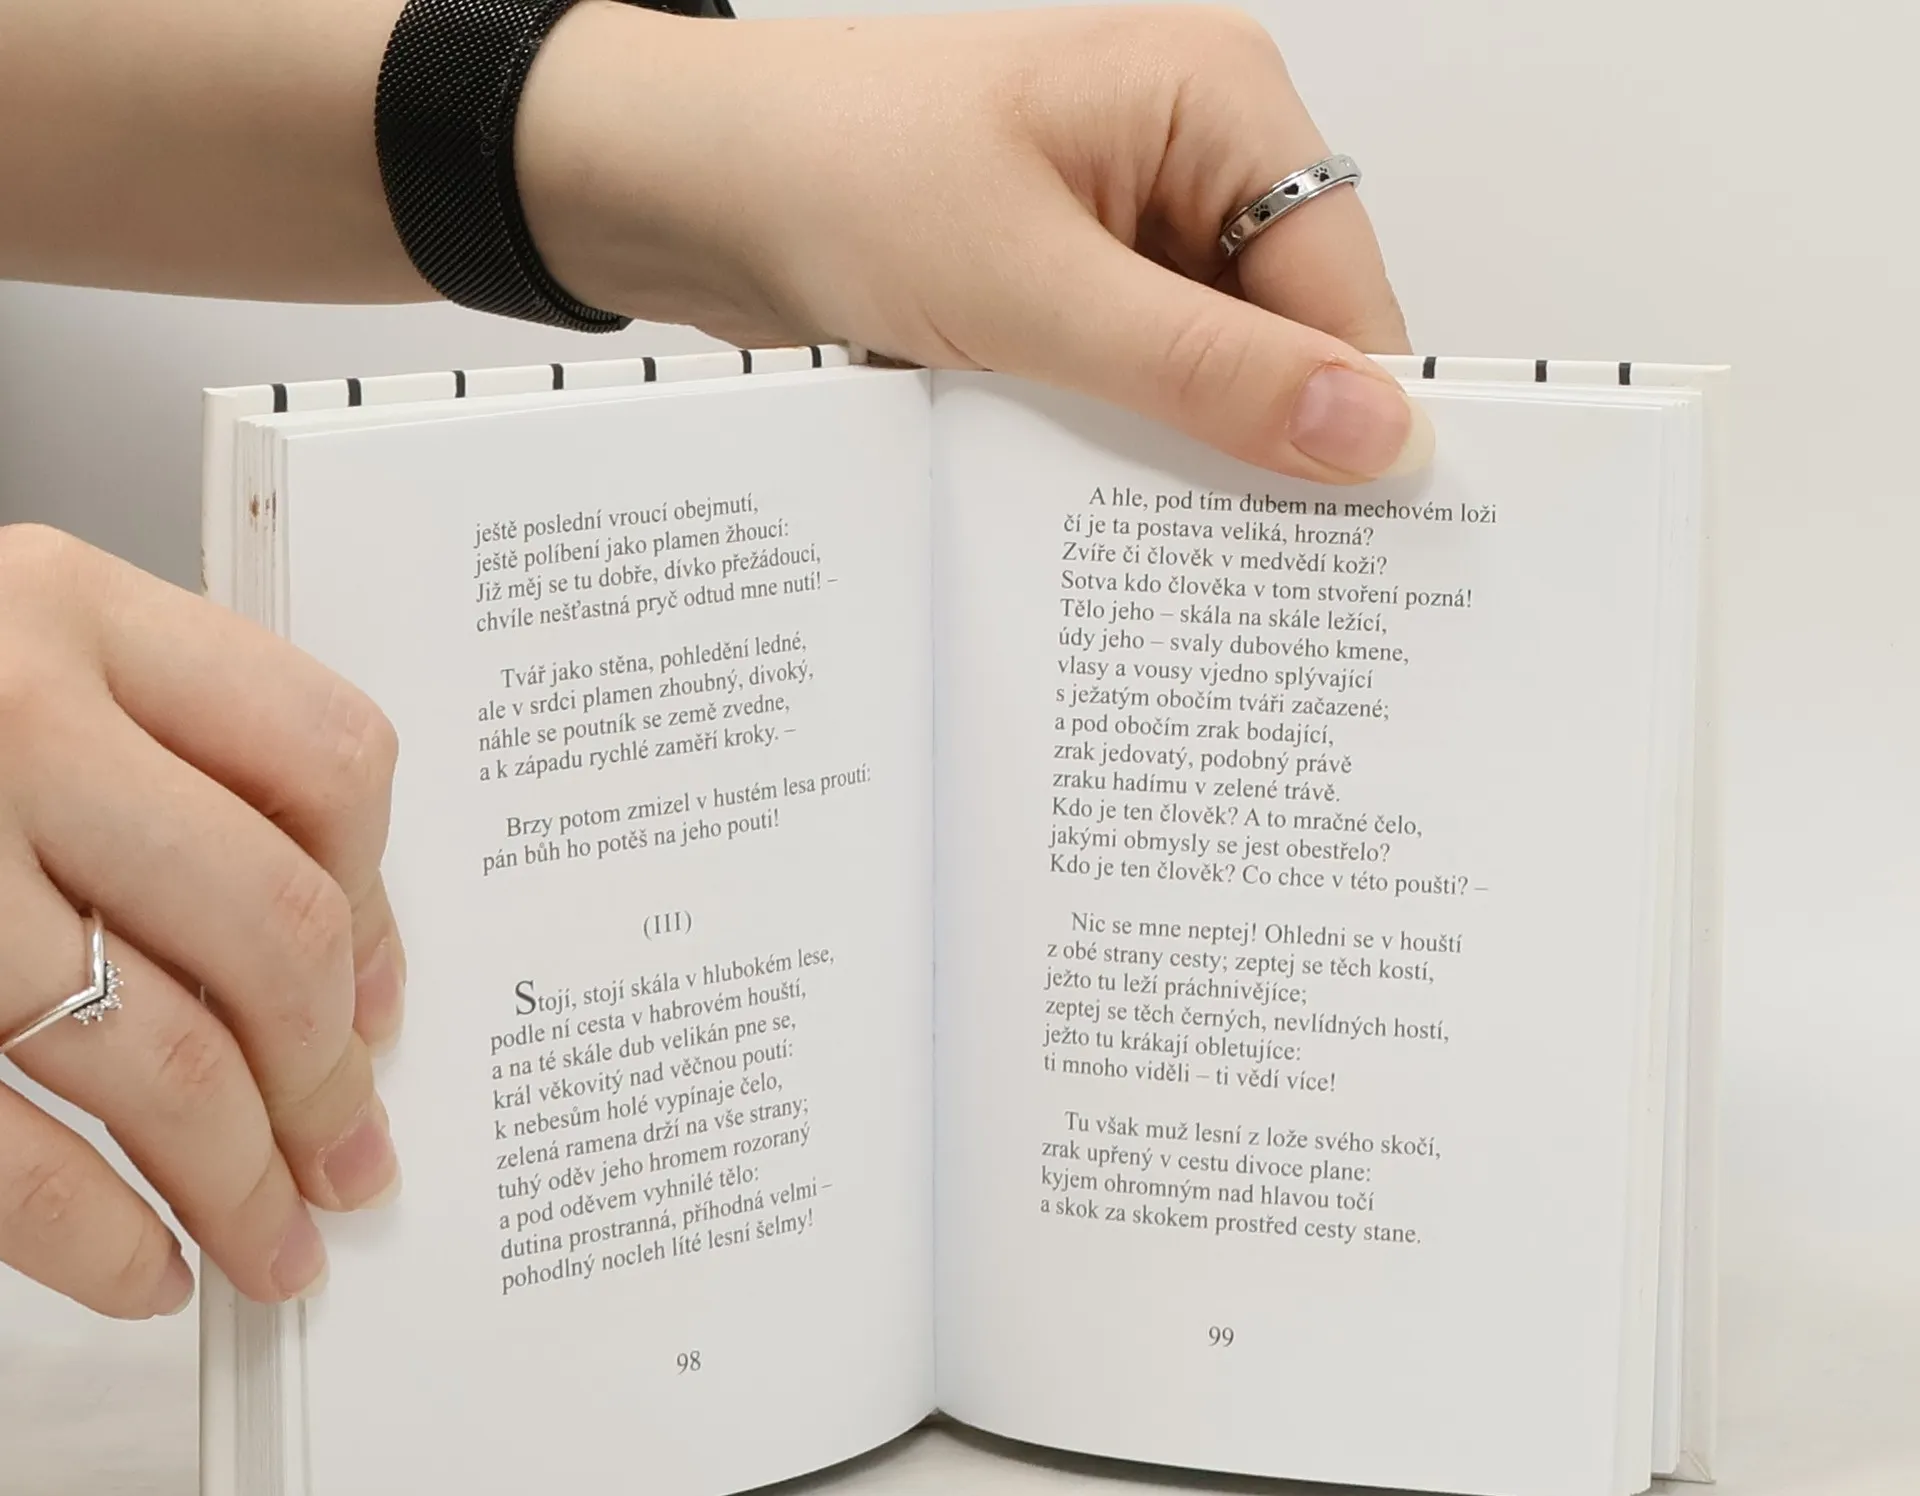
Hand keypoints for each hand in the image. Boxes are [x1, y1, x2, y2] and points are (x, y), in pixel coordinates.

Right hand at [0, 526, 403, 1317]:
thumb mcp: (18, 665)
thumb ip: (171, 764)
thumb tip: (352, 968)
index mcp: (71, 609)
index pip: (326, 761)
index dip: (380, 905)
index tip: (380, 1006)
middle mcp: (3, 716)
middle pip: (270, 928)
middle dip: (329, 1080)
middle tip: (349, 1160)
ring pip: (160, 1056)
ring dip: (239, 1185)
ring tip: (272, 1243)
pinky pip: (8, 1151)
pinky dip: (100, 1237)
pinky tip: (146, 1268)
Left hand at [521, 4, 1425, 483]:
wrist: (683, 183)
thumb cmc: (836, 172)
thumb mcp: (1036, 288)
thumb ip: (1206, 371)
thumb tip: (1374, 433)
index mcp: (1218, 101)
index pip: (1344, 285)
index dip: (1353, 413)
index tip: (1357, 542)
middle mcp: (1188, 156)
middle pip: (1283, 335)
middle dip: (1264, 444)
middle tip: (1259, 578)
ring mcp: (1124, 228)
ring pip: (1206, 375)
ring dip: (1182, 455)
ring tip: (1165, 551)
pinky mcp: (1065, 290)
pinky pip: (1133, 387)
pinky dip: (1119, 447)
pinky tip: (1098, 511)